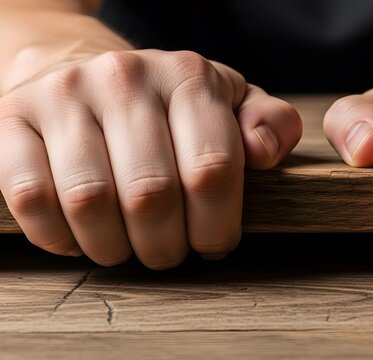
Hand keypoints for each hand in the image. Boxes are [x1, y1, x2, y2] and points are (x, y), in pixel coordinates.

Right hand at [0, 49, 301, 268]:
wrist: (82, 70)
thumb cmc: (168, 105)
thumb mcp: (230, 103)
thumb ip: (268, 124)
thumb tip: (265, 153)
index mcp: (188, 76)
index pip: (212, 169)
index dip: (215, 226)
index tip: (211, 244)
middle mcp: (125, 77)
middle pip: (151, 194)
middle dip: (166, 246)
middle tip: (168, 252)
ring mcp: (63, 95)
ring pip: (89, 202)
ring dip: (113, 247)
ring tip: (127, 247)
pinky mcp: (11, 119)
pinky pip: (31, 199)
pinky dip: (60, 237)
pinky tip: (81, 236)